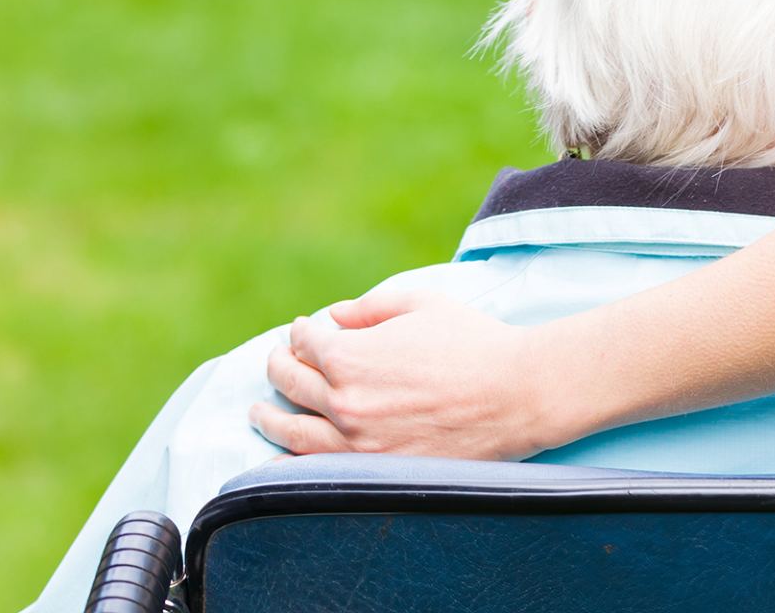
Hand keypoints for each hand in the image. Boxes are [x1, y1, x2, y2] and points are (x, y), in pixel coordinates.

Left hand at [251, 289, 555, 460]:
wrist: (515, 394)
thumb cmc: (474, 342)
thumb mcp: (421, 304)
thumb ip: (369, 307)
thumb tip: (334, 317)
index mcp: (349, 356)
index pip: (305, 342)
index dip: (302, 331)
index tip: (305, 328)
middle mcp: (342, 401)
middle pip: (290, 383)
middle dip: (278, 365)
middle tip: (276, 361)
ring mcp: (354, 442)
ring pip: (291, 430)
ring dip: (268, 417)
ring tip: (258, 411)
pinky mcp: (373, 471)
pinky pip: (313, 469)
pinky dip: (287, 463)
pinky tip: (279, 458)